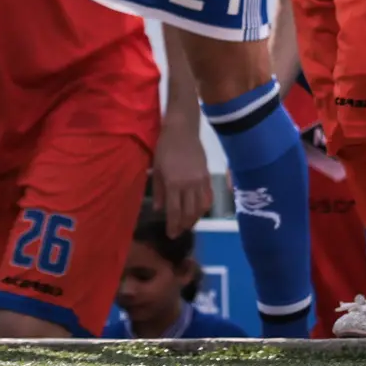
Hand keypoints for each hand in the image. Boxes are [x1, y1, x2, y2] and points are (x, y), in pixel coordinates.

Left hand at [153, 114, 214, 236]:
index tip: (171, 234)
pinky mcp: (208, 176)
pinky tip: (199, 211)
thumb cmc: (164, 148)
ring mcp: (201, 181)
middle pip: (189, 213)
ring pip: (201, 207)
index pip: (175, 211)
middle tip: (179, 232)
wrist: (182, 130)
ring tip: (188, 224)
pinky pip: (209, 197)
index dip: (173, 225)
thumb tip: (158, 209)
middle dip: (184, 225)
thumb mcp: (157, 169)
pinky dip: (204, 207)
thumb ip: (158, 190)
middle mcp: (189, 185)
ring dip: (195, 219)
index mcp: (174, 183)